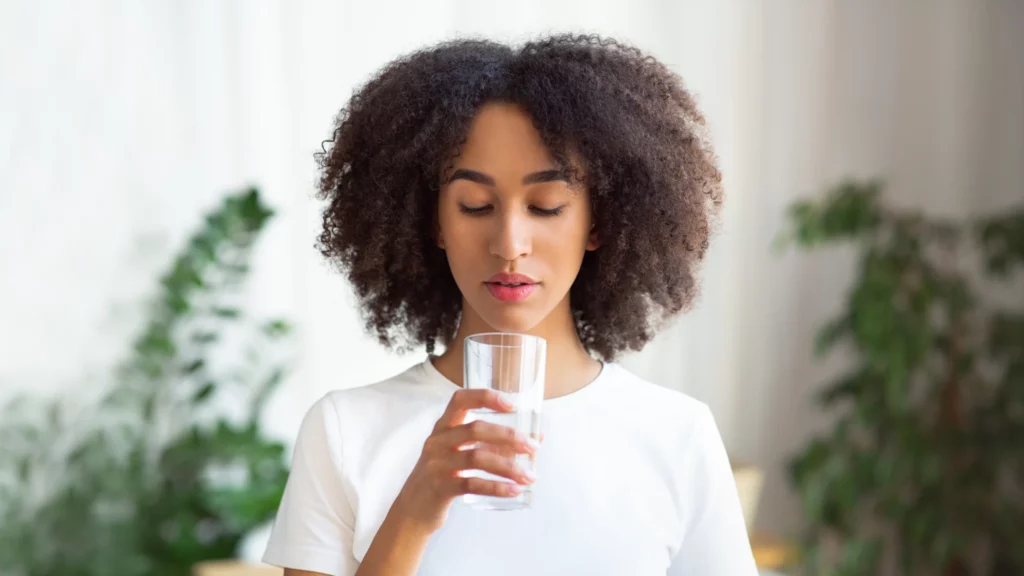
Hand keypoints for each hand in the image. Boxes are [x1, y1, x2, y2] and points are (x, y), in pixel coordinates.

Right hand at [394, 388, 539, 531]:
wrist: (414, 509)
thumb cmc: (445, 475)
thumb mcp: (463, 454)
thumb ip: (496, 444)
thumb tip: (537, 437)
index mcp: (444, 426)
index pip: (461, 399)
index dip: (486, 397)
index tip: (512, 404)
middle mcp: (438, 440)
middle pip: (475, 429)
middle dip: (508, 436)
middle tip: (533, 447)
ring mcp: (436, 463)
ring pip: (476, 458)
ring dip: (508, 466)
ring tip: (529, 476)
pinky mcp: (439, 487)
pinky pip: (471, 484)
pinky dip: (496, 487)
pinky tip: (514, 490)